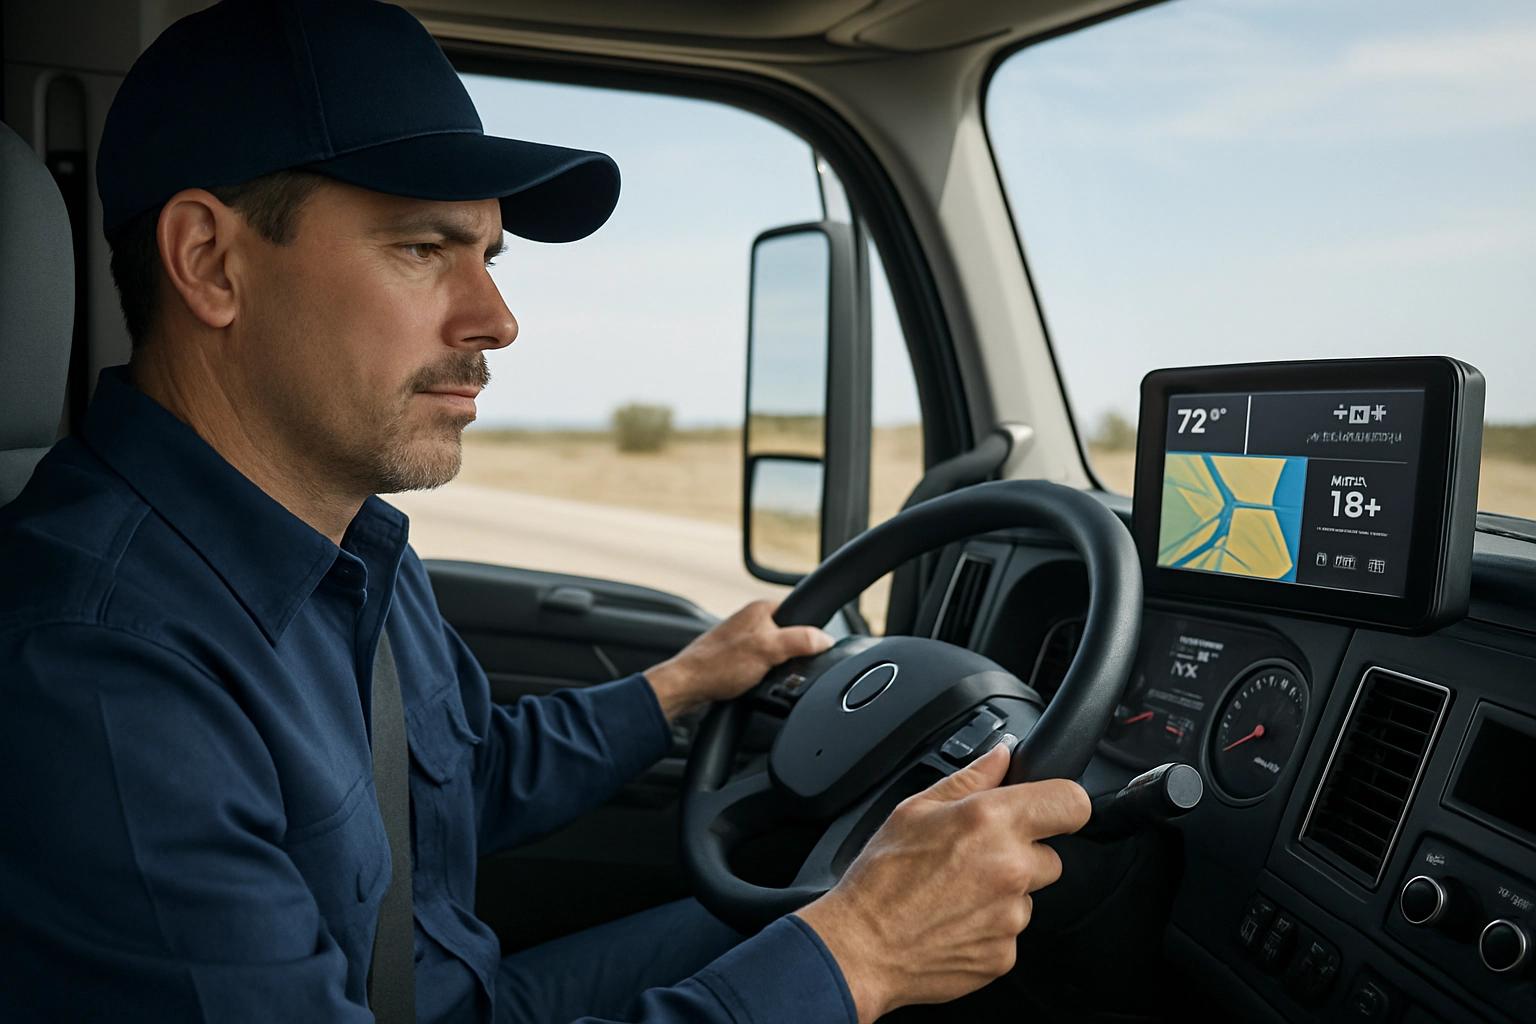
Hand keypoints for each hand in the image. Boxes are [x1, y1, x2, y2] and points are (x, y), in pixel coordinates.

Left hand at [644, 600, 832, 720]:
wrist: (686, 687)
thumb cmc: (718, 665)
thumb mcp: (769, 650)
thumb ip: (801, 641)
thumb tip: (827, 639)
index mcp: (762, 609)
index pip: (802, 613)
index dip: (810, 633)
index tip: (811, 650)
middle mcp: (752, 621)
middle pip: (792, 636)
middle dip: (794, 655)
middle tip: (783, 667)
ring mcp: (745, 640)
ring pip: (778, 653)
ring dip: (778, 668)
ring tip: (766, 677)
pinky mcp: (738, 659)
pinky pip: (764, 666)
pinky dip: (766, 676)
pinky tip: (757, 684)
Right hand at [795, 744, 1091, 1022]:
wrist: (861, 947)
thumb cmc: (881, 878)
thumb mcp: (915, 808)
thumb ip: (970, 778)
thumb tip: (1001, 756)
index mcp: (991, 821)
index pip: (1071, 803)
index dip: (1063, 804)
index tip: (1051, 810)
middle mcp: (1010, 867)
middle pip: (1051, 856)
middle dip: (1021, 854)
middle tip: (975, 858)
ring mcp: (1011, 916)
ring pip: (1027, 895)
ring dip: (1003, 893)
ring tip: (954, 893)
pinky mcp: (1005, 954)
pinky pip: (1010, 931)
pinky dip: (989, 927)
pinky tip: (953, 920)